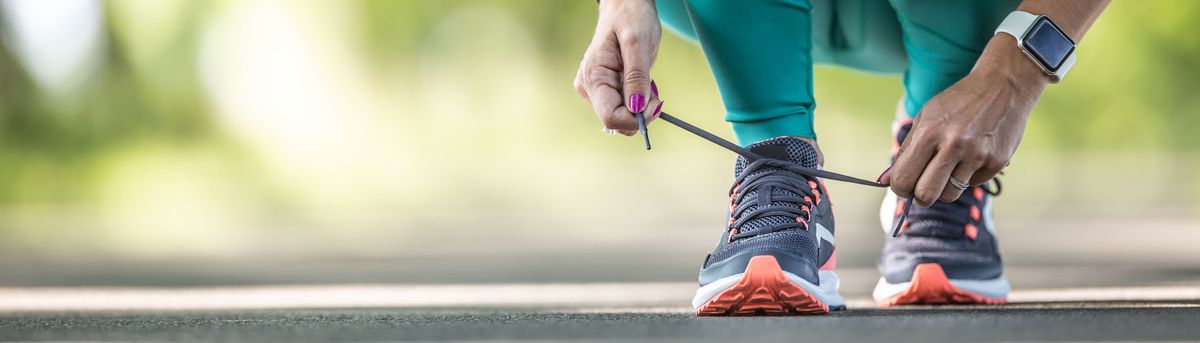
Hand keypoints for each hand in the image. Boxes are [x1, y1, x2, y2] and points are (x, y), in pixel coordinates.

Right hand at [573, 0, 662, 135]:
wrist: (626, 5)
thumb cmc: (631, 18)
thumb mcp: (638, 44)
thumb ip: (637, 77)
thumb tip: (637, 109)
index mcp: (593, 76)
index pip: (610, 117)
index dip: (636, 119)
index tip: (657, 104)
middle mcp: (589, 86)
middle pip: (615, 120)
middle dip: (639, 113)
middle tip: (656, 92)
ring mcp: (595, 89)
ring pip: (620, 117)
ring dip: (639, 107)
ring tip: (647, 81)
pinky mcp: (604, 89)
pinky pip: (621, 107)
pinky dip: (636, 101)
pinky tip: (640, 83)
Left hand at [882, 37, 1049, 205]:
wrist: (1003, 85)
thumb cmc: (958, 102)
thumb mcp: (926, 117)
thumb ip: (905, 151)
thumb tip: (882, 181)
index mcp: (929, 133)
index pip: (903, 179)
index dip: (899, 187)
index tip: (904, 183)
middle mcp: (953, 145)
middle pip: (925, 195)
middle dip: (919, 196)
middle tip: (922, 186)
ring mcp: (977, 155)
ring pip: (949, 195)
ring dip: (944, 187)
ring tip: (949, 167)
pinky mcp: (997, 162)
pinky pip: (973, 184)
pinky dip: (968, 176)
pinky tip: (973, 156)